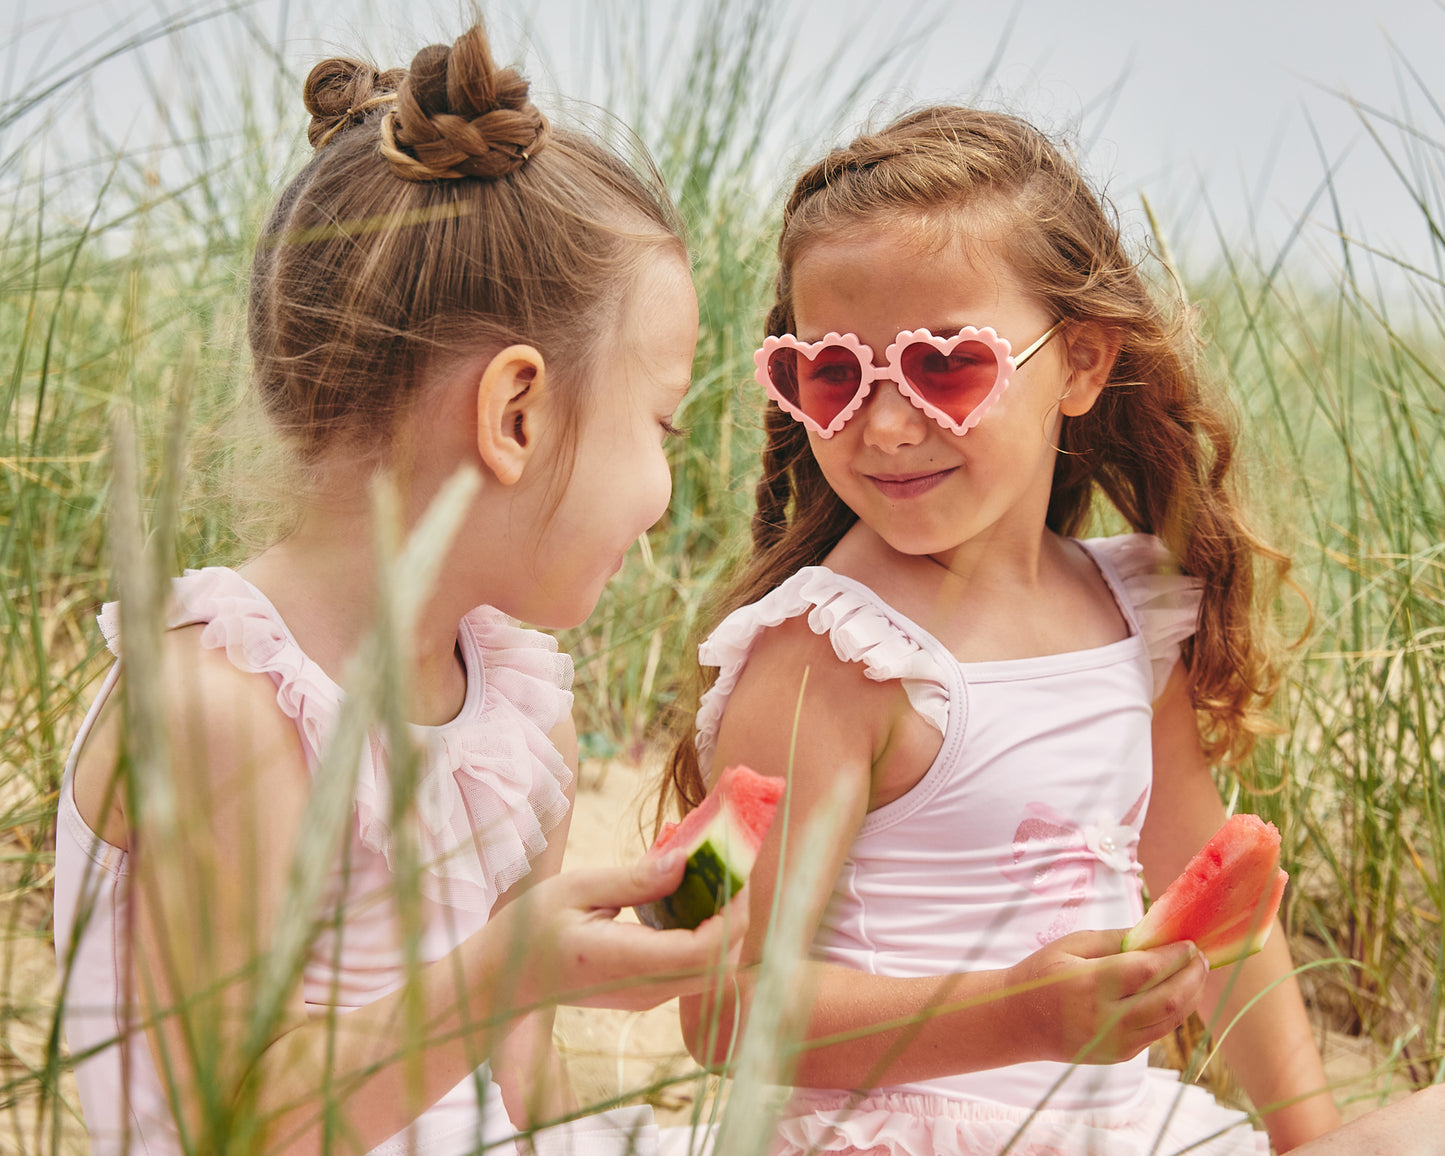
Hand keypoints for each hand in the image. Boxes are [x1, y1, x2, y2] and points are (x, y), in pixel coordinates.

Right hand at [488, 852, 747, 1011]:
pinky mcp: (648, 991)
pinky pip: (694, 966)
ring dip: (726, 923)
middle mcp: (644, 989)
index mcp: (623, 961)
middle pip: (721, 963)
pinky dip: (707, 931)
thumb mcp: (576, 889)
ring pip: (714, 969)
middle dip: (738, 914)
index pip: (704, 950)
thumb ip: (635, 880)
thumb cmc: (530, 929)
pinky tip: (691, 893)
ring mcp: (648, 996)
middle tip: (731, 864)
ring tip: (713, 873)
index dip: (731, 912)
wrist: (504, 981)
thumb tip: (685, 861)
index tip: (731, 868)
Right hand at [1005, 928, 1205, 1064]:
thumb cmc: (1041, 975)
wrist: (1017, 1021)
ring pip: (1170, 1021)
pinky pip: (1158, 1033)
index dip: (1175, 956)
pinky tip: (1175, 993)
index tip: (1189, 942)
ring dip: (1190, 996)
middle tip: (1200, 958)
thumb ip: (1114, 939)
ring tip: (1195, 974)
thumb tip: (1155, 933)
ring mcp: (1115, 1042)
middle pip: (1169, 999)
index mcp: (1091, 985)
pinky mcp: (1119, 1055)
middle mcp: (1107, 1019)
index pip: (1149, 970)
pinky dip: (1173, 1012)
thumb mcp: (1070, 945)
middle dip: (1193, 976)